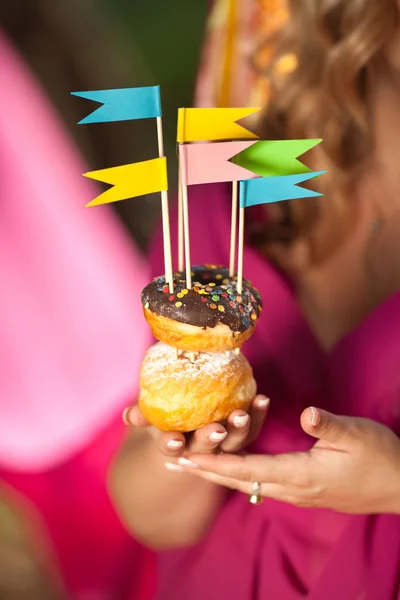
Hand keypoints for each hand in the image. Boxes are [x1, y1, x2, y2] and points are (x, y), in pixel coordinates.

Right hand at [122, 395, 269, 468]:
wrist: (189, 422)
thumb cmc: (168, 415)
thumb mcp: (153, 416)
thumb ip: (142, 414)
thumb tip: (129, 415)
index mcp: (178, 447)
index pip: (172, 448)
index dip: (172, 446)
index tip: (174, 440)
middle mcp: (203, 450)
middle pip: (208, 448)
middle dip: (211, 439)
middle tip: (217, 429)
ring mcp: (226, 444)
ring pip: (235, 442)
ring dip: (240, 428)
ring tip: (242, 414)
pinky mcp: (244, 435)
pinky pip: (253, 426)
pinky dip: (258, 414)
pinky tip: (262, 398)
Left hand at [176, 407, 399, 514]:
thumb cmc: (379, 458)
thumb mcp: (357, 435)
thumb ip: (329, 425)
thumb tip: (307, 413)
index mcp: (299, 475)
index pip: (247, 468)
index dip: (215, 463)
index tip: (185, 458)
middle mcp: (292, 489)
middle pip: (239, 481)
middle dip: (205, 472)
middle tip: (172, 464)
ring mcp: (297, 493)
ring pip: (248, 484)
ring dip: (218, 475)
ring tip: (192, 466)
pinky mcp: (304, 491)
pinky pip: (261, 484)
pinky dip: (238, 475)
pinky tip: (231, 469)